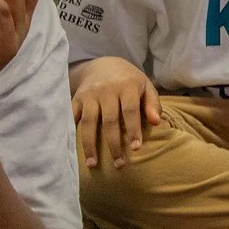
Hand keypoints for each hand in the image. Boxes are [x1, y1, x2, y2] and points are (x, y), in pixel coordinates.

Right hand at [70, 53, 160, 168]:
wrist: (103, 64)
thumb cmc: (129, 81)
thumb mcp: (145, 86)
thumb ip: (152, 104)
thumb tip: (157, 123)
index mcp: (127, 86)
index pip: (130, 111)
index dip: (133, 130)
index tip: (136, 149)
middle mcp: (106, 90)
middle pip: (109, 121)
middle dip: (114, 144)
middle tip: (119, 164)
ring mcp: (89, 94)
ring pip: (89, 122)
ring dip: (90, 145)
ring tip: (92, 164)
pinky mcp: (77, 98)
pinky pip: (73, 117)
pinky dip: (71, 132)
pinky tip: (73, 149)